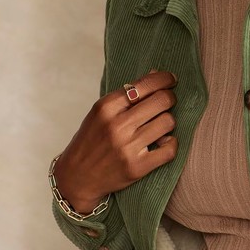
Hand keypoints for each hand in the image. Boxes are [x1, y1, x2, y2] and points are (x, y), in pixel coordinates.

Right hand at [52, 71, 177, 212]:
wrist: (77, 176)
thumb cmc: (92, 140)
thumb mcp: (101, 113)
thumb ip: (127, 94)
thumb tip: (155, 73)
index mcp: (106, 107)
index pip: (144, 85)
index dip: (164, 79)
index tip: (171, 79)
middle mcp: (117, 125)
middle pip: (162, 101)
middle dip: (170, 98)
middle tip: (168, 101)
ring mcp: (128, 147)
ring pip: (168, 122)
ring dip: (169, 122)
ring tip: (161, 125)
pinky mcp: (138, 167)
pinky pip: (170, 149)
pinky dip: (171, 143)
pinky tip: (164, 142)